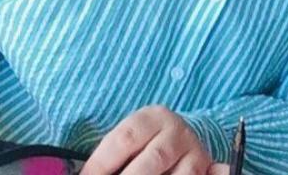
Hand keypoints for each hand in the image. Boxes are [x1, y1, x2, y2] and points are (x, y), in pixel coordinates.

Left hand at [82, 105, 229, 174]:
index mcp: (152, 117)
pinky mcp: (204, 169)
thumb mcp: (132, 139)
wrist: (184, 141)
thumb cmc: (146, 143)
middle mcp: (176, 130)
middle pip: (151, 161)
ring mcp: (194, 151)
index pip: (123, 140)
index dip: (101, 164)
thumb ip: (112, 155)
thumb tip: (84, 174)